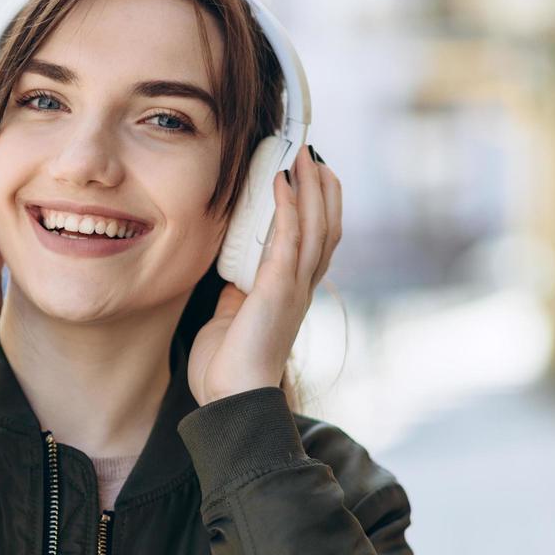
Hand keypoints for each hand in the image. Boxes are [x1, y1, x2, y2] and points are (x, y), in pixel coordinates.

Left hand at [187, 144, 341, 405]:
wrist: (231, 399)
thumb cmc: (229, 367)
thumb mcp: (232, 318)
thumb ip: (238, 293)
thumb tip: (233, 275)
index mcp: (293, 294)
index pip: (316, 242)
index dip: (318, 208)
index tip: (311, 177)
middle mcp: (302, 288)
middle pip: (326, 228)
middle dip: (322, 189)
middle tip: (313, 155)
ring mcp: (295, 288)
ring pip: (315, 227)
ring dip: (311, 187)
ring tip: (304, 155)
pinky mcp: (279, 289)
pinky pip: (288, 238)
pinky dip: (288, 206)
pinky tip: (282, 181)